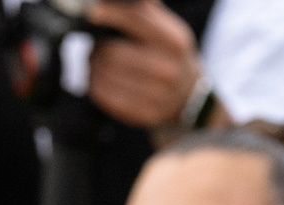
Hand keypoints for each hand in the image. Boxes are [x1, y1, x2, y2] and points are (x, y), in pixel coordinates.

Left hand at [86, 0, 203, 128]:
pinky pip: (104, 95)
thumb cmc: (171, 56)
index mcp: (174, 42)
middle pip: (112, 52)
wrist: (190, 97)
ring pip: (104, 75)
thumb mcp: (170, 30)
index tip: (93, 13)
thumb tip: (111, 1)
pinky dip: (96, 84)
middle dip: (97, 47)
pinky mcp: (143, 114)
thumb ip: (147, 13)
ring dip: (94, 66)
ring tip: (98, 63)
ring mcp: (156, 95)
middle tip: (96, 46)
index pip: (135, 20)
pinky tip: (102, 79)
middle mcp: (167, 70)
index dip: (109, 14)